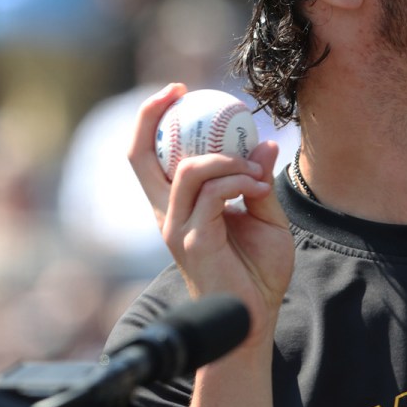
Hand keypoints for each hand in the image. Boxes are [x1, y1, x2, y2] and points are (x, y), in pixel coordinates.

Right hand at [128, 83, 294, 344]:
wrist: (257, 316)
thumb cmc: (258, 270)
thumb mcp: (265, 217)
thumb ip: (259, 181)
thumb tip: (265, 144)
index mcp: (178, 205)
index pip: (149, 156)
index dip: (153, 119)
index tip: (178, 91)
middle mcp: (168, 214)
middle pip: (140, 157)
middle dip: (152, 116)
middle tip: (183, 92)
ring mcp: (176, 227)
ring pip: (190, 171)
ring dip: (229, 160)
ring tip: (256, 172)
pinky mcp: (193, 241)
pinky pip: (214, 195)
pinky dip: (240, 182)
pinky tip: (261, 190)